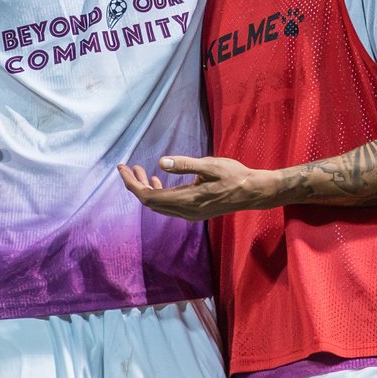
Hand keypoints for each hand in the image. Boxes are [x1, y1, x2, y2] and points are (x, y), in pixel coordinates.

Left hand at [117, 154, 276, 220]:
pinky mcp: (194, 212)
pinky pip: (168, 206)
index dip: (132, 184)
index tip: (122, 168)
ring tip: (140, 170)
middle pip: (150, 202)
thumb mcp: (210, 165)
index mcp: (187, 200)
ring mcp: (190, 214)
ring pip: (159, 205)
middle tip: (128, 167)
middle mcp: (185, 211)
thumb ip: (185, 164)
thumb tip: (161, 163)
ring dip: (147, 189)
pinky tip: (158, 180)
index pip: (149, 197)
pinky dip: (158, 193)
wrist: (253, 192)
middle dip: (136, 185)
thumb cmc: (235, 176)